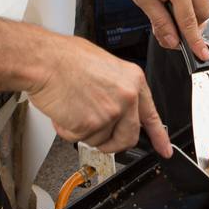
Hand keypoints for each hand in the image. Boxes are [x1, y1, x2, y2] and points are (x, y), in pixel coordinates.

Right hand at [27, 34, 171, 155]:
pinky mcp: (91, 125)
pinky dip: (68, 130)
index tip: (164, 150)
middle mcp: (126, 97)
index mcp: (133, 80)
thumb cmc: (66, 59)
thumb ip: (117, 89)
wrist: (45, 60)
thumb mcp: (104, 66)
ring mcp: (110, 113)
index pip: (151, 115)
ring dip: (85, 131)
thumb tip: (117, 105)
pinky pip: (80, 139)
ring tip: (74, 107)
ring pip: (100, 140)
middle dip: (112, 142)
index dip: (158, 136)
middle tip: (96, 132)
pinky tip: (64, 110)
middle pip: (127, 137)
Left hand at [114, 0, 208, 60]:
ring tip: (168, 11)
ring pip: (203, 2)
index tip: (202, 55)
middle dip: (193, 26)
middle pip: (203, 13)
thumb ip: (160, 22)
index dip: (195, 41)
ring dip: (190, 12)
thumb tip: (172, 41)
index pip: (190, 21)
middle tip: (174, 31)